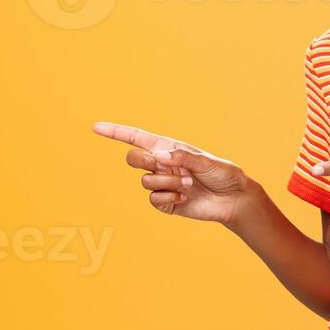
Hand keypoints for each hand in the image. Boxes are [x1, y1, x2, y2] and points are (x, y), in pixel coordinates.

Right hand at [91, 121, 255, 224]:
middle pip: (133, 159)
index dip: (115, 132)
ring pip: (145, 180)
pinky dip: (168, 197)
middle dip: (146, 162)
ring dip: (166, 182)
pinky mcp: (165, 202)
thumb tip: (160, 156)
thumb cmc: (223, 173)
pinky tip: (184, 197)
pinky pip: (154, 199)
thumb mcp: (206, 161)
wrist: (232, 199)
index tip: (96, 127)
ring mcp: (162, 184)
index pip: (136, 138)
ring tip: (188, 185)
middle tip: (167, 166)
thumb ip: (183, 157)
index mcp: (167, 148)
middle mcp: (161, 164)